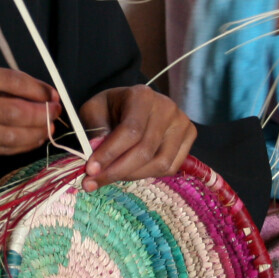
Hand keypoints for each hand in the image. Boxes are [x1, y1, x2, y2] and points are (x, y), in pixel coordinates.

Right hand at [0, 59, 59, 167]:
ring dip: (34, 134)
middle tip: (55, 114)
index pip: (10, 80)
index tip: (53, 95)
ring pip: (8, 134)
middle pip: (12, 111)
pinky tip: (29, 141)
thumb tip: (42, 93)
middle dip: (41, 114)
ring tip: (46, 130)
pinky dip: (19, 146)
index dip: (37, 90)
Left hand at [77, 85, 196, 191]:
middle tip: (93, 182)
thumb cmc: (111, 107)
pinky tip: (130, 171)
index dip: (110, 154)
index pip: (130, 131)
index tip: (90, 170)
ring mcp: (181, 123)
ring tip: (110, 177)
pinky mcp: (188, 137)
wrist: (132, 103)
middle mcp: (167, 108)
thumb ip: (95, 129)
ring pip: (159, 164)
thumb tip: (95, 150)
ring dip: (131, 176)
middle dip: (117, 171)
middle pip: (145, 151)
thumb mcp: (94, 111)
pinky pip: (170, 167)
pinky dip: (147, 174)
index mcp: (142, 95)